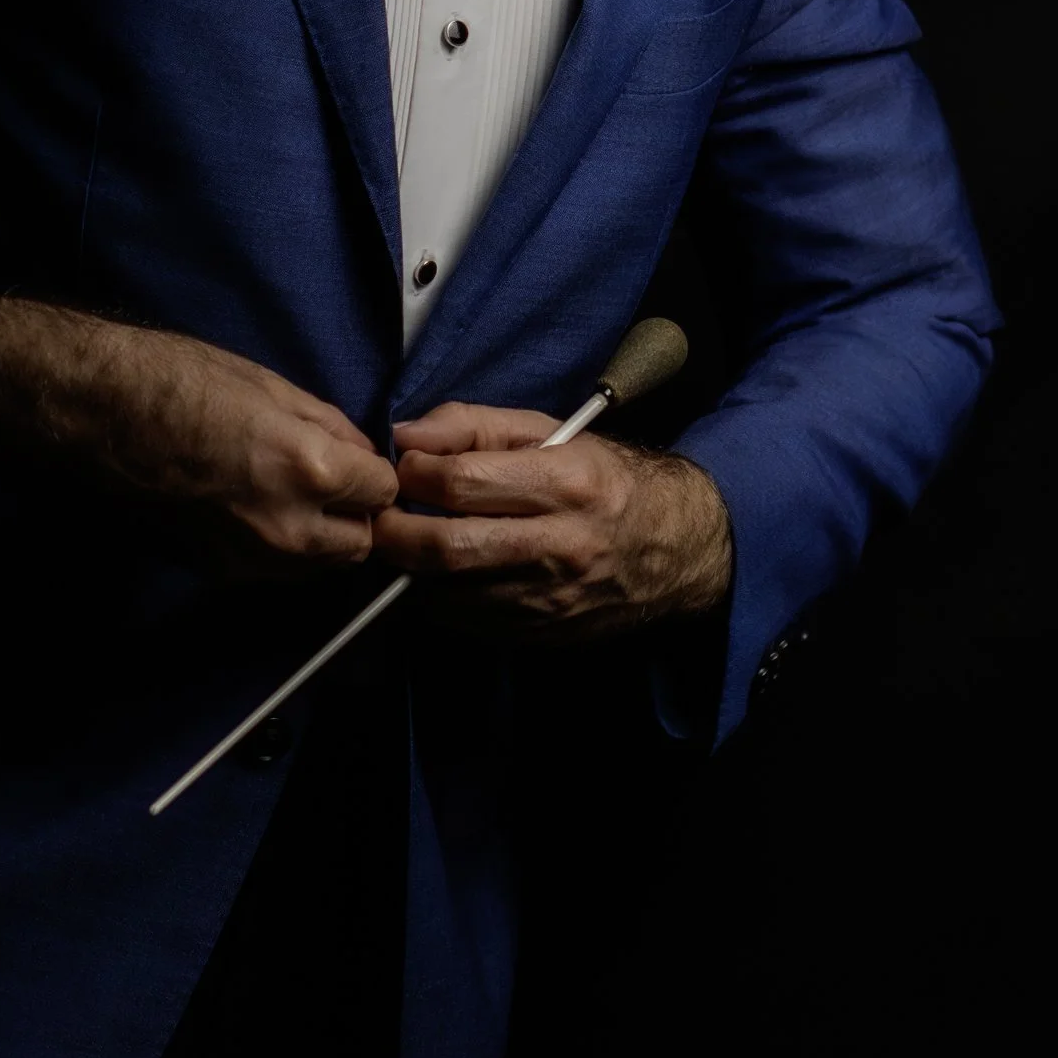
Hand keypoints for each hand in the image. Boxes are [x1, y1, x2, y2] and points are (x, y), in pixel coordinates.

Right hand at [0, 294, 398, 576]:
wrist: (92, 416)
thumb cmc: (171, 382)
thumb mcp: (268, 385)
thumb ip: (326, 426)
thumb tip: (358, 449)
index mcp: (311, 470)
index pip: (383, 489)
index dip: (373, 470)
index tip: (359, 459)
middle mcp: (289, 527)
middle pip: (361, 541)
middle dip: (357, 513)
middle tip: (336, 482)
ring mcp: (250, 557)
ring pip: (320, 564)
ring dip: (323, 537)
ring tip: (296, 497)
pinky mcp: (216, 569)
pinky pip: (275, 569)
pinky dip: (282, 547)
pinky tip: (257, 510)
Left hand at [374, 402, 733, 640]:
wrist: (676, 548)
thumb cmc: (604, 480)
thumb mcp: (550, 431)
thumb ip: (473, 425)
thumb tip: (406, 437)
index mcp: (565, 483)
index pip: (461, 482)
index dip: (413, 473)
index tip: (404, 468)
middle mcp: (560, 545)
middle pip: (447, 548)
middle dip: (394, 533)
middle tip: (381, 517)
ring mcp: (551, 597)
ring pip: (449, 592)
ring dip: (412, 569)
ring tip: (408, 542)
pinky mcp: (543, 632)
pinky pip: (467, 621)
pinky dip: (441, 597)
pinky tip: (444, 573)